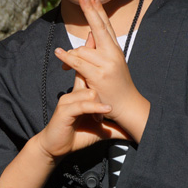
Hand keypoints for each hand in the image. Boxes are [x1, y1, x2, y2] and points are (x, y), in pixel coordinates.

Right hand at [35, 32, 130, 160]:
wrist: (57, 147)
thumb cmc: (78, 136)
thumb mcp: (99, 130)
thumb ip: (112, 126)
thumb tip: (130, 131)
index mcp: (80, 94)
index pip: (87, 72)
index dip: (92, 57)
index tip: (98, 40)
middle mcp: (73, 93)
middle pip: (85, 75)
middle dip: (95, 67)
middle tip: (101, 58)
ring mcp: (68, 101)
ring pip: (88, 91)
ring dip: (99, 103)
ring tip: (107, 114)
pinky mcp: (65, 110)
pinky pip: (83, 105)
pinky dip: (95, 108)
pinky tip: (106, 111)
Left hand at [52, 0, 149, 141]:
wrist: (127, 106)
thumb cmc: (114, 86)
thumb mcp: (108, 66)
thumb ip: (97, 51)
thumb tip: (87, 37)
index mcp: (115, 50)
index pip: (106, 26)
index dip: (99, 11)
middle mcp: (113, 54)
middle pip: (99, 28)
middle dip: (91, 11)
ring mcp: (106, 64)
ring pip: (82, 50)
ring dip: (72, 57)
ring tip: (66, 64)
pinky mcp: (98, 76)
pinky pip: (78, 63)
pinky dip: (67, 59)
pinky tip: (60, 54)